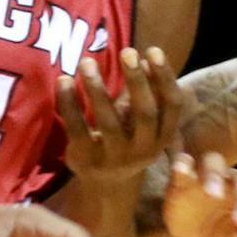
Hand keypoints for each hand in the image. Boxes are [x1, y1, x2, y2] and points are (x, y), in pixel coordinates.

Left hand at [57, 46, 181, 182]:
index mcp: (162, 137)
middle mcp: (144, 150)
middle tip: (126, 51)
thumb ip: (146, 93)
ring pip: (109, 121)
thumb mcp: (142, 122)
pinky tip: (64, 80)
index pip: (171, 106)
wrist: (106, 186)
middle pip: (144, 113)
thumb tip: (146, 59)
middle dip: (136, 81)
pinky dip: (68, 102)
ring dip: (97, 88)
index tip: (152, 51)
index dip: (165, 78)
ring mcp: (115, 158)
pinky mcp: (87, 160)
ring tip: (87, 62)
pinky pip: (76, 128)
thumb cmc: (128, 141)